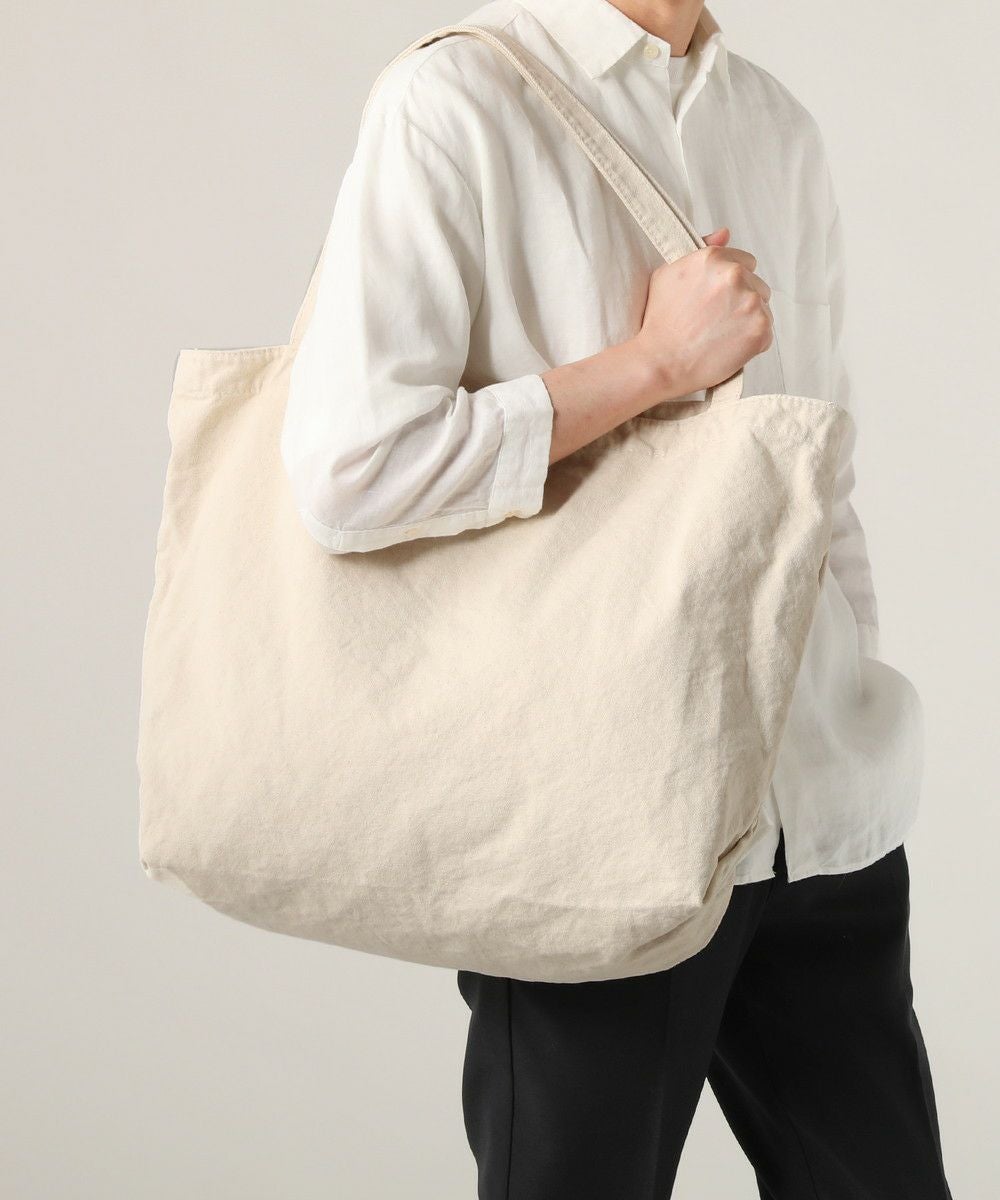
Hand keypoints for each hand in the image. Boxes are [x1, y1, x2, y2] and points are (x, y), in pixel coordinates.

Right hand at [630, 227, 773, 397]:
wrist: (660, 362)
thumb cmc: (659, 322)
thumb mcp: (667, 274)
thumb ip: (701, 249)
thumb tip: (726, 232)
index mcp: (714, 258)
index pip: (745, 263)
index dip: (731, 284)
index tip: (717, 301)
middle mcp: (735, 275)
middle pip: (758, 285)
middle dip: (741, 301)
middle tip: (717, 321)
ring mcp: (751, 302)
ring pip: (763, 308)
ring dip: (748, 320)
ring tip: (721, 335)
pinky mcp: (760, 330)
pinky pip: (767, 332)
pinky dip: (752, 341)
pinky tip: (728, 347)